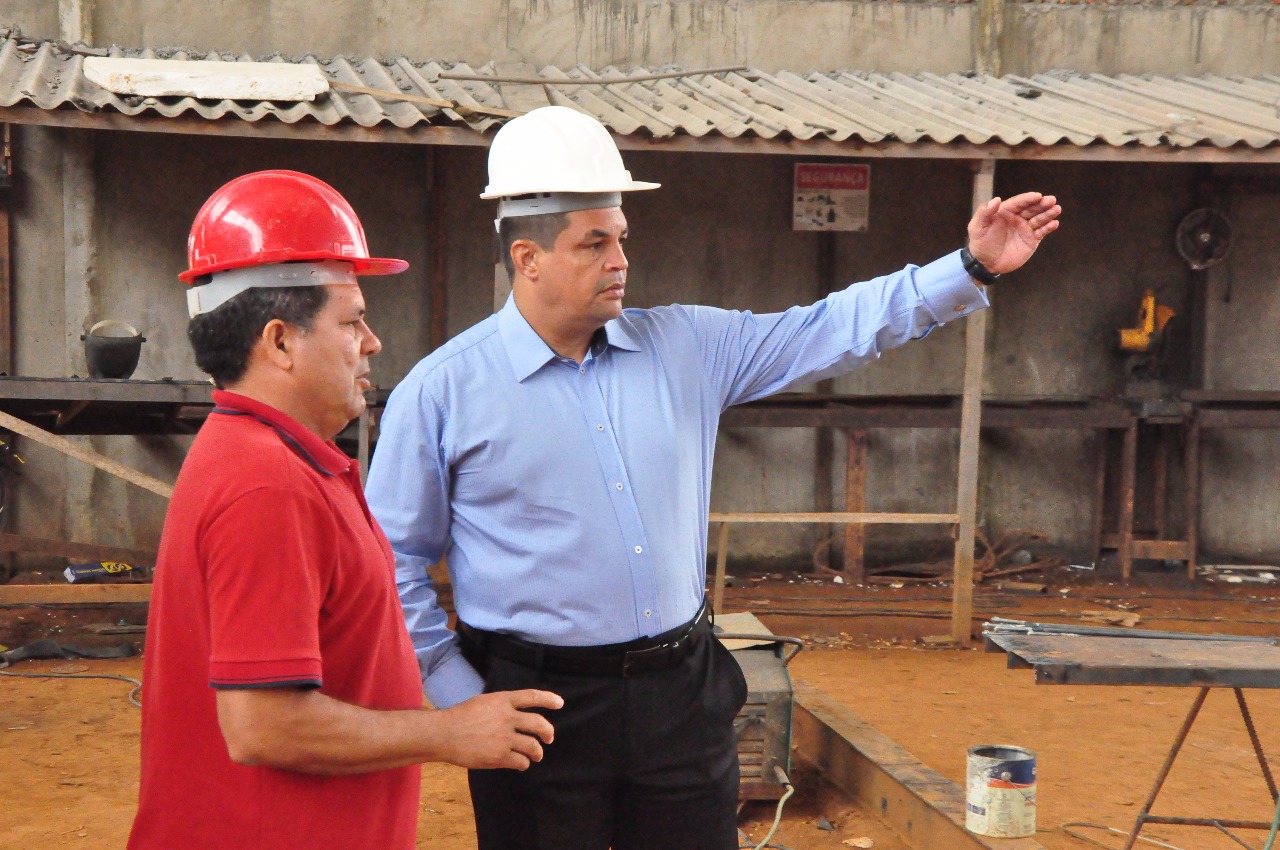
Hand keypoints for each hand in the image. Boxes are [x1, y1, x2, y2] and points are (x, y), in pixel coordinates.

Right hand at [436, 689, 562, 770]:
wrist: (444, 734)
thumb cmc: (460, 717)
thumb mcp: (484, 701)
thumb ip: (502, 705)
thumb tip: (517, 713)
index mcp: (503, 700)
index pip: (532, 696)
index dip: (549, 699)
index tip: (560, 703)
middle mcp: (507, 717)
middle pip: (540, 724)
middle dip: (548, 732)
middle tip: (549, 738)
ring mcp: (504, 737)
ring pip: (533, 746)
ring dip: (537, 752)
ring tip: (535, 755)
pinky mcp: (499, 756)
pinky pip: (521, 762)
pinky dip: (523, 764)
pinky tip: (520, 764)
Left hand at [966, 192, 1061, 274]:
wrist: (985, 264)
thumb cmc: (980, 243)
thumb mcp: (977, 227)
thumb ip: (984, 212)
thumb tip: (996, 199)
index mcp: (1005, 211)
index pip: (1019, 202)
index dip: (1028, 198)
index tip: (1038, 196)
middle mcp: (1017, 218)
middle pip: (1032, 208)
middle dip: (1042, 204)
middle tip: (1051, 200)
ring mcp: (1025, 228)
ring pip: (1039, 219)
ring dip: (1048, 214)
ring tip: (1056, 209)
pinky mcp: (1031, 240)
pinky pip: (1042, 232)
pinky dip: (1048, 228)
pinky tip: (1054, 224)